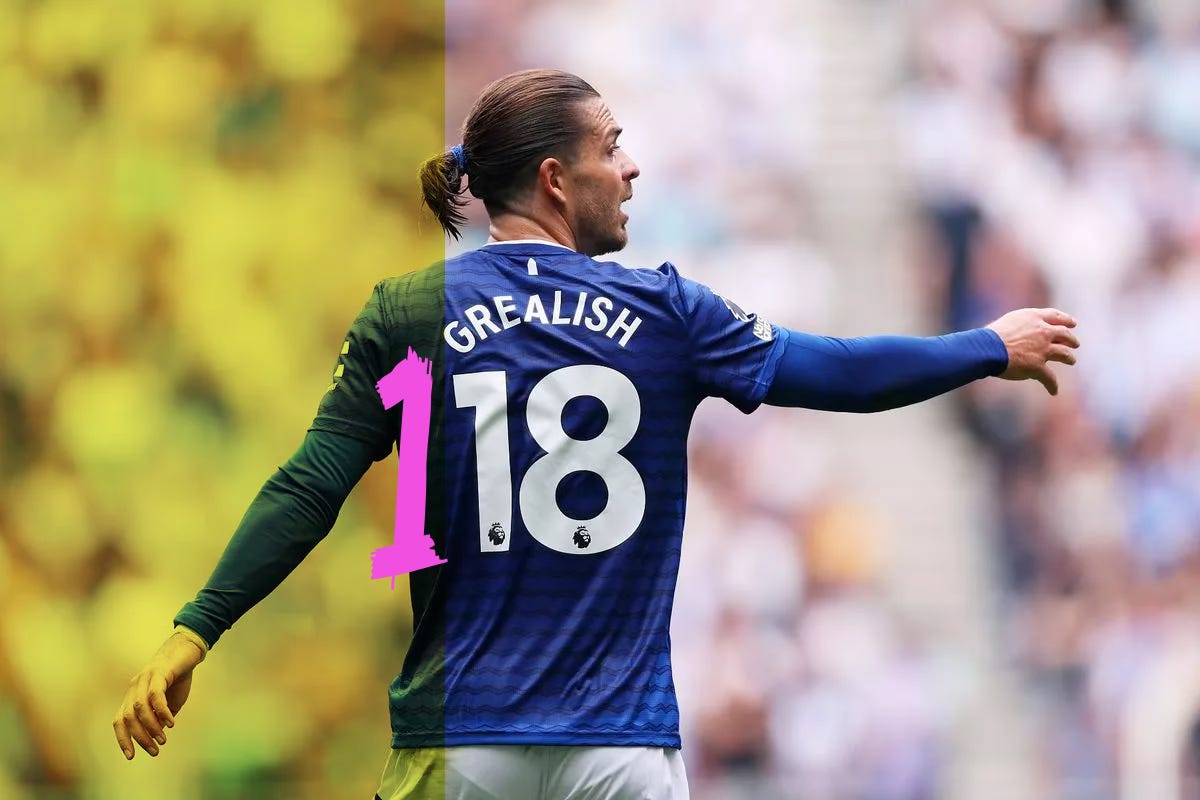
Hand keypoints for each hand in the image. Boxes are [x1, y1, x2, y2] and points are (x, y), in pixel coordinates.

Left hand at [113, 631, 203, 759]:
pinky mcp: (158, 672)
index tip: (131, 756)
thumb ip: (161, 717)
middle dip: (140, 737)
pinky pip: (155, 696)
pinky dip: (161, 712)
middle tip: (155, 750)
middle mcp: (133, 688)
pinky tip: (171, 723)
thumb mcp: (169, 702)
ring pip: (139, 709)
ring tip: (163, 739)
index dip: (123, 739)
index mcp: (132, 696)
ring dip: (150, 727)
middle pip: (128, 718)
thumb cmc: (178, 677)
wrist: (187, 650)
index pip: (119, 721)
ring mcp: (144, 679)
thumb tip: (156, 735)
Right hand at [985, 307, 1079, 395]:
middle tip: (1075, 344)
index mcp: (1034, 318)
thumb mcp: (1008, 322)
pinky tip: (1054, 391)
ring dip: (1069, 358)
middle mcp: (1042, 331)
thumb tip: (1023, 332)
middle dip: (1071, 340)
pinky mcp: (1038, 367)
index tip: (1072, 324)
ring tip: (1072, 361)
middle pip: (1064, 335)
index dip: (1066, 320)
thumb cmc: (990, 336)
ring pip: (1064, 354)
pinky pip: (1049, 378)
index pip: (1055, 316)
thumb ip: (1021, 325)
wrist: (987, 348)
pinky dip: (1052, 385)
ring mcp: (1043, 350)